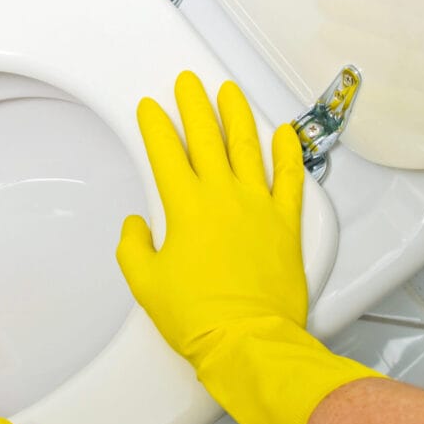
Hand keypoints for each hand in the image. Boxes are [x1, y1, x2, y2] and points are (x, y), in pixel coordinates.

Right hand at [116, 70, 306, 367]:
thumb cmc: (197, 316)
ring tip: (229, 92)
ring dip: (237, 115)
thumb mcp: (143, 282)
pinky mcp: (285, 224)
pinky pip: (290, 178)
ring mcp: (258, 207)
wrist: (246, 339)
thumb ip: (133, 246)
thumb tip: (136, 226)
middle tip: (188, 84)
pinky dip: (288, 153)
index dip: (156, 126)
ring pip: (248, 147)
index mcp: (185, 208)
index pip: (166, 153)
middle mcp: (223, 197)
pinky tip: (284, 134)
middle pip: (206, 138)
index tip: (151, 109)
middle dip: (194, 105)